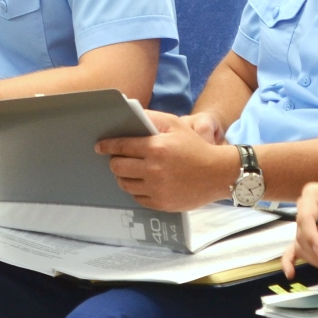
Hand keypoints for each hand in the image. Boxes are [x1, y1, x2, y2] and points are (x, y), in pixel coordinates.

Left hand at [98, 114, 238, 211]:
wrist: (217, 174)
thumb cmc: (195, 146)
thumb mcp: (176, 124)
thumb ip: (152, 118)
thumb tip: (130, 114)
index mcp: (156, 147)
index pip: (121, 147)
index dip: (107, 146)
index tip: (99, 146)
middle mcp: (154, 170)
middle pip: (117, 167)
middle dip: (115, 161)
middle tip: (119, 158)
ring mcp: (156, 189)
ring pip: (124, 184)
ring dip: (124, 176)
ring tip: (130, 170)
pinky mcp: (160, 203)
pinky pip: (137, 197)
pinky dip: (136, 189)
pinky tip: (143, 182)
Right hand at [285, 180, 317, 276]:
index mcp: (313, 195)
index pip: (305, 219)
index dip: (312, 238)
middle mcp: (306, 208)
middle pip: (303, 235)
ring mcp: (308, 223)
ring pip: (303, 246)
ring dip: (317, 258)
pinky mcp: (312, 235)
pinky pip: (297, 248)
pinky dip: (292, 261)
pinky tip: (290, 272)